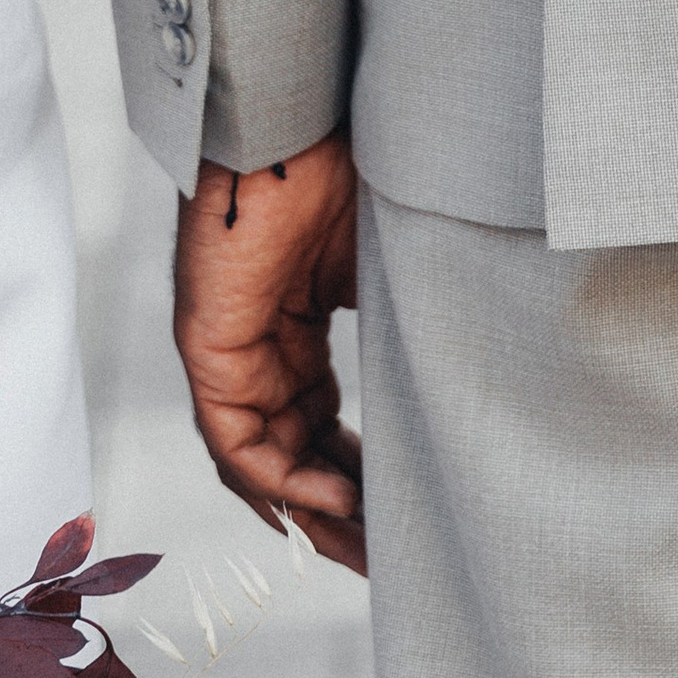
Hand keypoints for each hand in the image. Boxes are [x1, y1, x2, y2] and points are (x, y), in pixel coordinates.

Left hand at [173, 132, 366, 577]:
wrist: (307, 114)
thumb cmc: (357, 169)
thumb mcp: (393, 270)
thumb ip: (408, 334)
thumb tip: (470, 394)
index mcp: (297, 326)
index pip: (320, 428)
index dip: (361, 481)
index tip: (405, 523)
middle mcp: (258, 345)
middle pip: (290, 456)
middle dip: (339, 515)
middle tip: (389, 563)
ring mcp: (229, 346)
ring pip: (260, 461)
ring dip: (312, 511)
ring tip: (369, 548)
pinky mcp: (208, 342)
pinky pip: (235, 438)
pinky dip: (281, 479)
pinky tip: (335, 498)